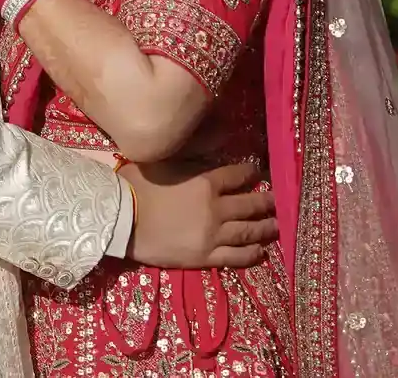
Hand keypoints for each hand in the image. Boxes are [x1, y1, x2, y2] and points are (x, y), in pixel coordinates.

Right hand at [123, 161, 276, 268]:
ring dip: (265, 228)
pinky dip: (251, 254)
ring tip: (276, 226)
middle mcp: (216, 209)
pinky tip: (260, 252)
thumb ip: (192, 154)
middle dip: (266, 202)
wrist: (121, 220)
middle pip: (250, 204)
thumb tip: (213, 140)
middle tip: (277, 201)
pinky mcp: (205, 257)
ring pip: (248, 232)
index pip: (238, 175)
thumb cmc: (137, 186)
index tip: (258, 173)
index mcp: (206, 182)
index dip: (251, 173)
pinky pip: (235, 256)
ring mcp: (213, 235)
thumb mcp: (164, 160)